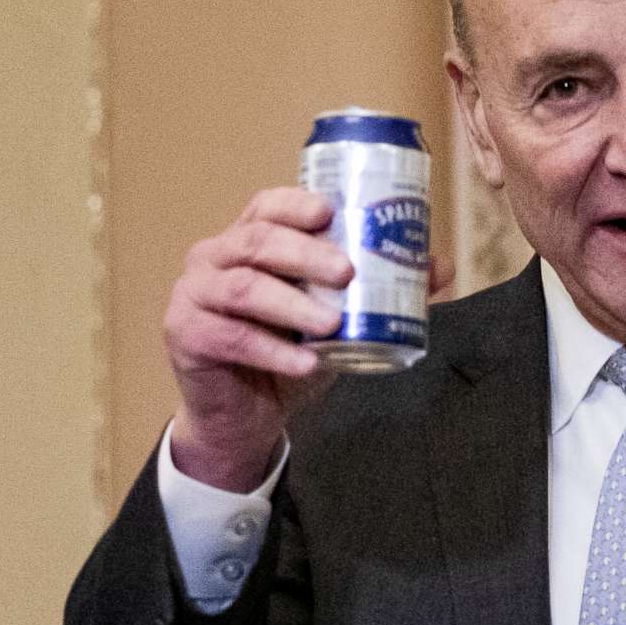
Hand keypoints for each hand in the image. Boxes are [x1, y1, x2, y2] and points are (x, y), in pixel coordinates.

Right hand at [161, 187, 451, 489]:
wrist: (246, 419)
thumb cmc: (288, 358)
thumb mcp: (339, 322)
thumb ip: (381, 292)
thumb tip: (440, 267)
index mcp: (247, 242)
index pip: (266, 207)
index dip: (295, 204)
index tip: (329, 213)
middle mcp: (214, 258)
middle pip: (257, 241)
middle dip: (304, 252)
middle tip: (346, 271)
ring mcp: (193, 295)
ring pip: (243, 287)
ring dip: (291, 302)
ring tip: (331, 320)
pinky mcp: (185, 335)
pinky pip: (232, 337)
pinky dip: (274, 349)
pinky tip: (306, 360)